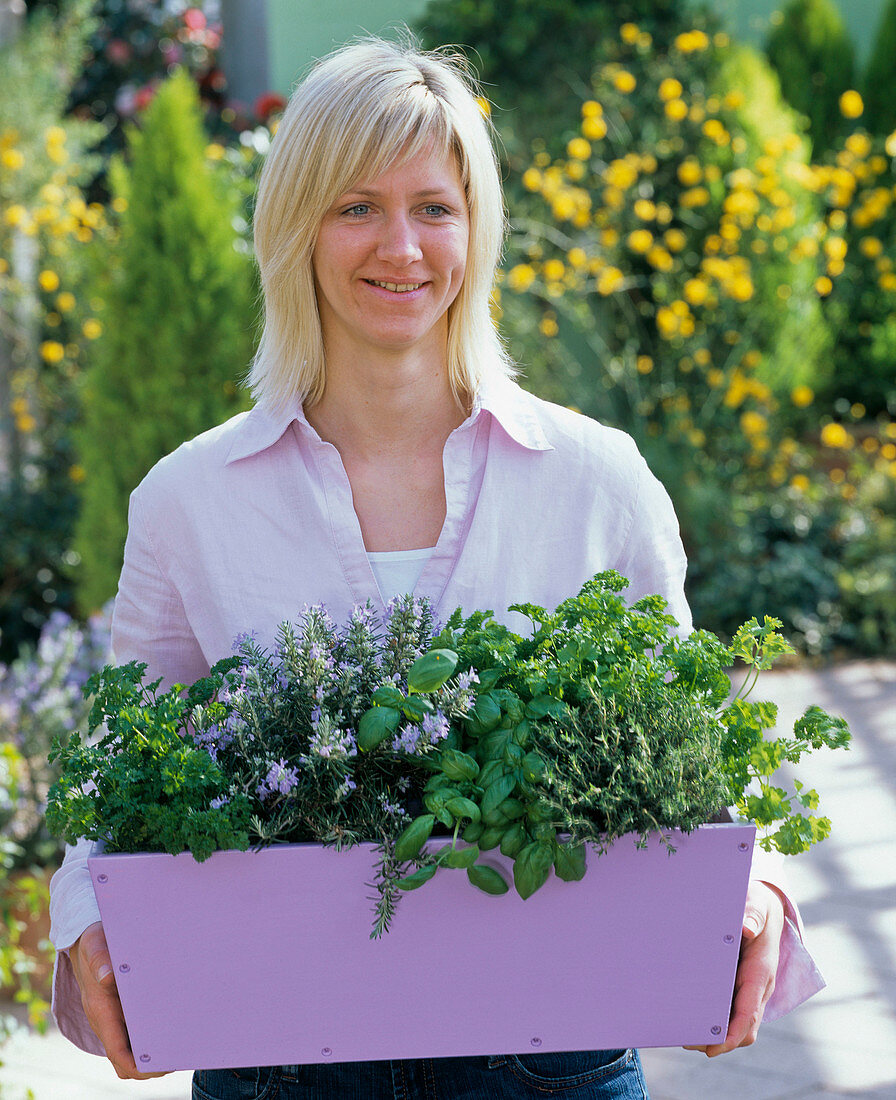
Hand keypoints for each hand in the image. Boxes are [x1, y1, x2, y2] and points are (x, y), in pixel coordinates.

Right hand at [68, 921, 169, 1079]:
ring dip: (152, 1054)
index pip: (117, 1052)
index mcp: (100, 1011)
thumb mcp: (96, 944)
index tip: (162, 1064)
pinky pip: (134, 1035)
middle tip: (180, 1055)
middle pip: (126, 1060)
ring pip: (131, 1050)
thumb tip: (107, 976)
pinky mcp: (120, 1012)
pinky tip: (173, 1027)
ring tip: (181, 1045)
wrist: (88, 940)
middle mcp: (105, 1021)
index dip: (139, 1065)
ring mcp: (113, 1019)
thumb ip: (100, 958)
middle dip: (151, 1065)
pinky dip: (151, 1039)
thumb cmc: (94, 943)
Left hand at [684, 880, 785, 1057]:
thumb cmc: (759, 906)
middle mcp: (758, 987)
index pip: (749, 1013)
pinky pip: (732, 1010)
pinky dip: (716, 1019)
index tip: (713, 1047)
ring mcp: (751, 989)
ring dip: (716, 1033)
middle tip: (688, 1040)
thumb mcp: (757, 904)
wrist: (768, 907)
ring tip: (686, 1033)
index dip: (731, 1034)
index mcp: (761, 972)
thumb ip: (753, 914)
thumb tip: (747, 928)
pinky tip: (693, 1014)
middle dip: (719, 1040)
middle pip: (743, 1028)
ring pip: (737, 1023)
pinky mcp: (743, 986)